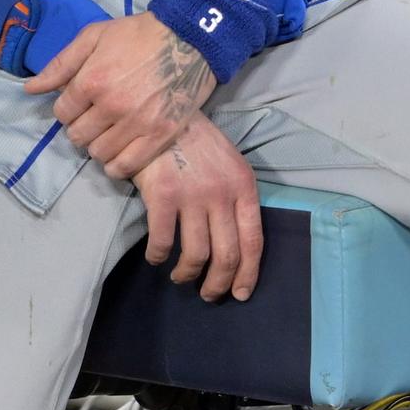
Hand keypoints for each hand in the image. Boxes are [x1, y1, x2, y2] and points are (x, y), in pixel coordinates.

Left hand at [23, 12, 216, 182]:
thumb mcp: (94, 36)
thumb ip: (61, 64)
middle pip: (78, 136)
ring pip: (99, 153)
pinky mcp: (160, 136)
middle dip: (80, 127)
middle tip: (93, 118)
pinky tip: (118, 154)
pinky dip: (117, 165)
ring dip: (98, 146)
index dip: (68, 109)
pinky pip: (127, 166)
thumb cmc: (139, 33)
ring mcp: (137, 123)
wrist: (190, 37)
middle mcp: (111, 106)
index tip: (79, 104)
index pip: (62, 113)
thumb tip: (30, 89)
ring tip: (107, 133)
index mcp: (92, 80)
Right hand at [132, 116, 263, 300]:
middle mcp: (222, 194)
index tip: (241, 294)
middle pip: (227, 255)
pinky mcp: (163, 196)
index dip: (248, 274)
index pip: (253, 242)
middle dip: (218, 284)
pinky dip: (159, 256)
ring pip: (196, 254)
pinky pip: (163, 241)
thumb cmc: (196, 142)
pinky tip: (156, 257)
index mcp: (244, 187)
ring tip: (180, 277)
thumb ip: (236, 198)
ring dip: (187, 274)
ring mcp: (193, 195)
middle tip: (209, 295)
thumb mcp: (230, 164)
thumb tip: (236, 241)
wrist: (163, 113)